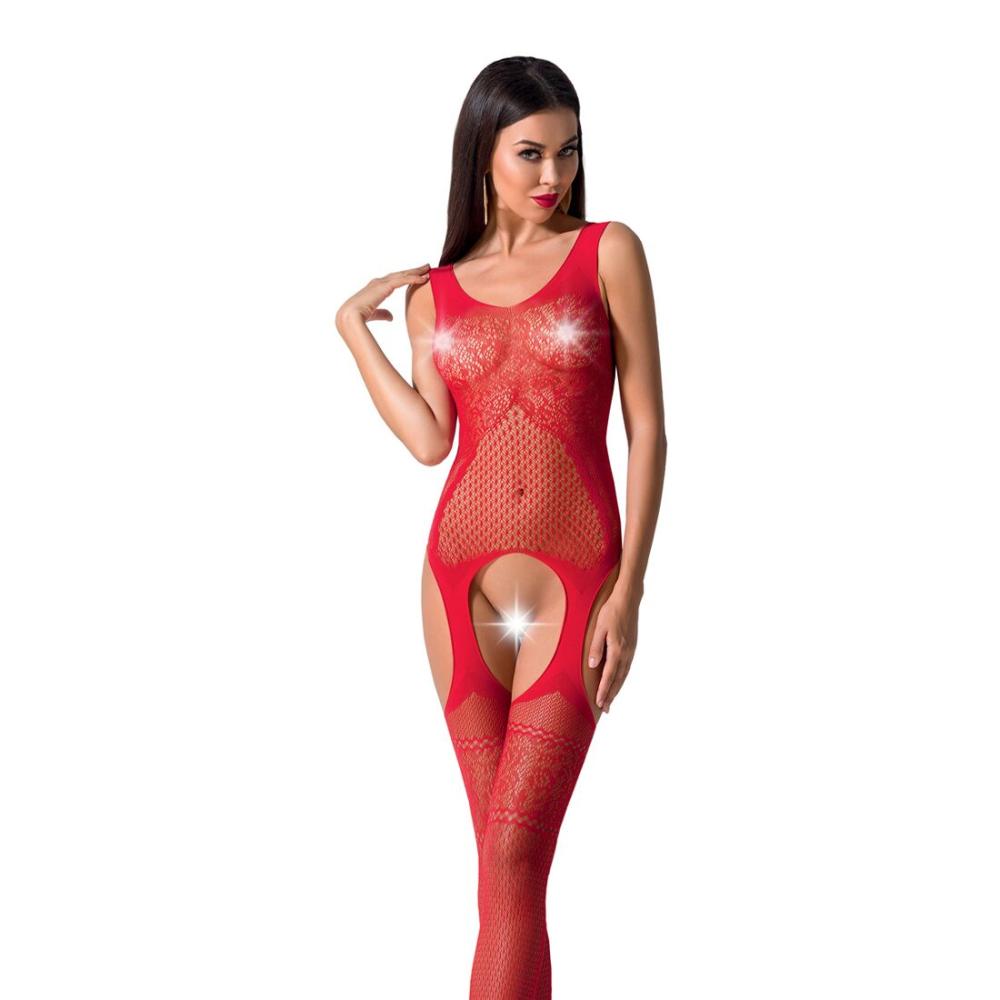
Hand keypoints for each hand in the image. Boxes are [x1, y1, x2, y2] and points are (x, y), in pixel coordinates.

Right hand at [336, 263, 430, 329]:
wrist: (351, 316)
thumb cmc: (360, 317)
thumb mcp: (375, 314)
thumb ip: (383, 313)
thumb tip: (391, 316)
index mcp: (376, 287)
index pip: (394, 280)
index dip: (406, 277)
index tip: (416, 275)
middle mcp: (379, 282)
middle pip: (400, 274)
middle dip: (413, 270)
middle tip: (426, 267)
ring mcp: (382, 283)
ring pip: (403, 274)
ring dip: (416, 271)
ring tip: (428, 268)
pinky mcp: (385, 286)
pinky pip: (403, 280)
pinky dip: (414, 279)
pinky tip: (424, 278)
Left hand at [587, 589, 639, 713]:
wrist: (628, 600)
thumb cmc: (611, 612)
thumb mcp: (599, 628)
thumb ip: (596, 647)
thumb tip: (593, 665)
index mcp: (617, 650)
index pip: (609, 676)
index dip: (604, 691)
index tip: (599, 703)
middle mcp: (626, 653)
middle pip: (618, 679)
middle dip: (611, 695)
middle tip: (606, 709)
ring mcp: (631, 651)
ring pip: (624, 675)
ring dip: (617, 688)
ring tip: (611, 700)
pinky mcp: (632, 647)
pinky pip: (627, 667)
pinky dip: (622, 678)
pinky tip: (618, 681)